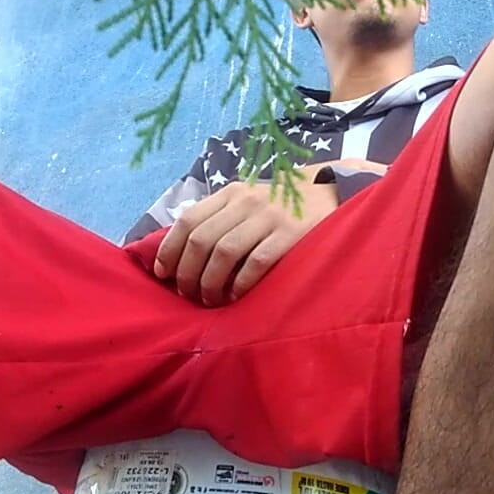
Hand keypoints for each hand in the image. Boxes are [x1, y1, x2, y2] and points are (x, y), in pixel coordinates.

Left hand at [153, 176, 337, 305]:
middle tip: (188, 294)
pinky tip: (235, 297)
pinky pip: (255, 263)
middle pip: (201, 239)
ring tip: (209, 300)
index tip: (163, 274)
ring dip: (210, 282)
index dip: (169, 249)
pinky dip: (239, 284)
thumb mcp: (248, 202)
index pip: (188, 219)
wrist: (330, 194)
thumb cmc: (281, 208)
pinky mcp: (291, 234)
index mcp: (231, 193)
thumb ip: (220, 219)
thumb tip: (179, 253)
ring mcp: (269, 216)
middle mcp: (246, 201)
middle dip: (187, 272)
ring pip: (224, 252)